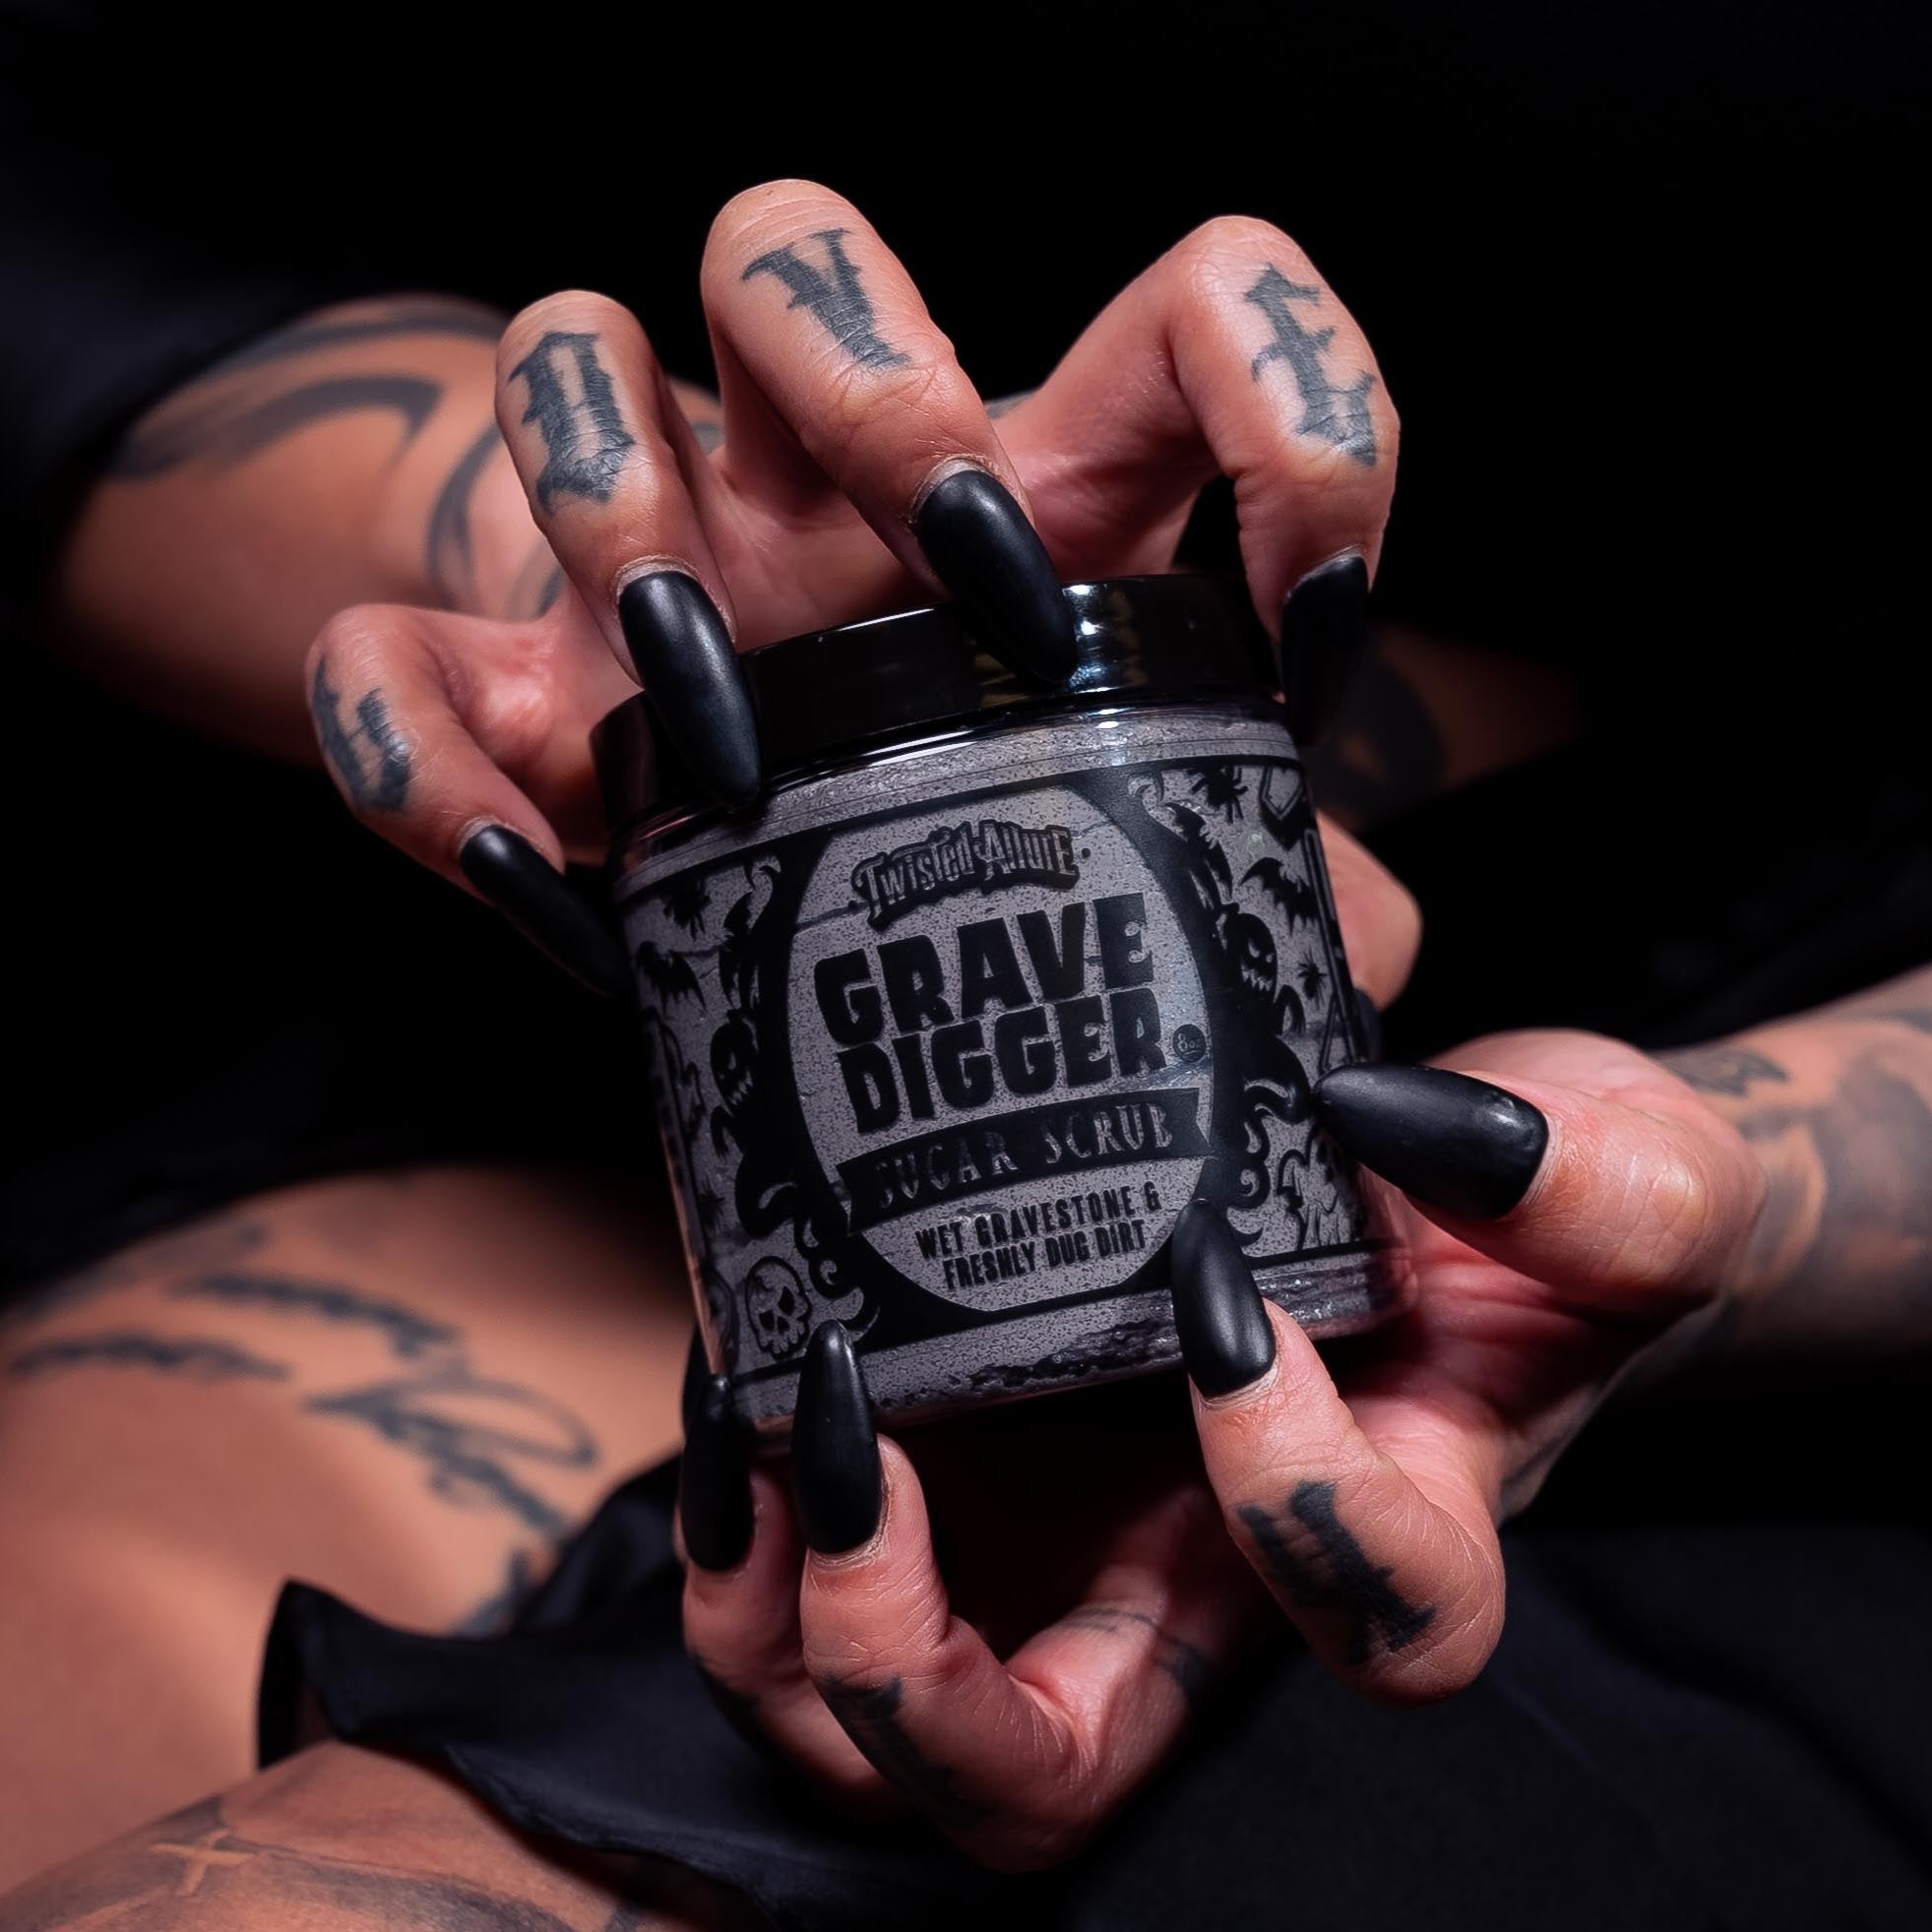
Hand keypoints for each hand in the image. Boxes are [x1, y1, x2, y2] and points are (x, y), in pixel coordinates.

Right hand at [306, 183, 1395, 985]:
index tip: (1304, 602)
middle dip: (870, 378)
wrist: (727, 852)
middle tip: (950, 569)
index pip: (1181, 314)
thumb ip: (1251, 866)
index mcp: (1026, 483)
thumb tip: (1349, 953)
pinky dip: (428, 766)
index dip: (1276, 394)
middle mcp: (814, 475)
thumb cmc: (967, 810)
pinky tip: (548, 875)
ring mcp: (643, 558)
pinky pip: (388, 661)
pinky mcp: (495, 679)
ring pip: (571, 352)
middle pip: (791, 252)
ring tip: (712, 713)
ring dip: (619, 505)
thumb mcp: (1131, 829)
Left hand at [678, 1026, 1764, 1869]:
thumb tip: (1384, 1125)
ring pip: (893, 1739)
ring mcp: (1073, 1560)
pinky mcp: (978, 1491)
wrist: (1452, 1205)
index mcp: (1402, 1528)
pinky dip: (748, 1545)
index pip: (1375, 1617)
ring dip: (785, 1628)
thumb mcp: (1632, 1176)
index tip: (1222, 1293)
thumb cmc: (1540, 1220)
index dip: (1293, 1495)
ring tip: (762, 1426)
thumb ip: (1588, 1179)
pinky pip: (824, 1605)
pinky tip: (743, 1393)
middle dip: (917, 1680)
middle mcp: (1212, 1591)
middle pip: (1051, 1783)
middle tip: (855, 1450)